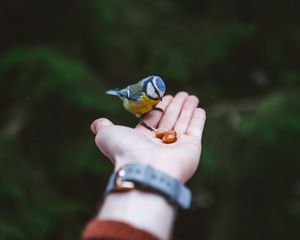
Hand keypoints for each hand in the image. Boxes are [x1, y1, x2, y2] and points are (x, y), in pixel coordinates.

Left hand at [91, 92, 205, 182]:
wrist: (144, 169)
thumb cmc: (125, 150)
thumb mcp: (107, 135)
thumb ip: (103, 126)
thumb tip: (95, 123)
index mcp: (142, 139)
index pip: (153, 119)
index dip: (159, 107)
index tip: (165, 95)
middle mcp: (160, 143)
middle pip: (169, 119)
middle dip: (175, 105)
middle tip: (182, 93)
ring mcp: (176, 146)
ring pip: (183, 122)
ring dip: (187, 108)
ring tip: (192, 96)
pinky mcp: (191, 148)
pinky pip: (195, 130)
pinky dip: (198, 119)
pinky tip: (199, 108)